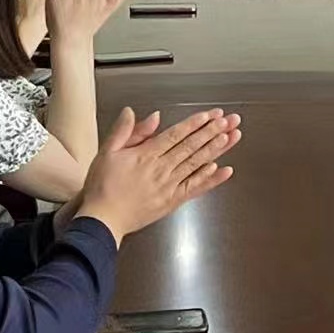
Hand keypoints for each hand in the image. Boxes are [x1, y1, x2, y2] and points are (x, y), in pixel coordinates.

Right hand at [77, 107, 240, 242]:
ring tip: (232, 136)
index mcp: (146, 155)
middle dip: (212, 131)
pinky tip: (224, 170)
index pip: (175, 135)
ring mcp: (169, 186)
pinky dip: (211, 180)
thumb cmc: (102, 185)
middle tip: (230, 120)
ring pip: (197, 164)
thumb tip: (138, 112)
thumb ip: (125, 131)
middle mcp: (161, 169)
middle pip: (191, 147)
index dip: (194, 124)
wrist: (102, 220)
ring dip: (216, 150)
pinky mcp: (172, 202)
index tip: (211, 115)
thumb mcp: (106, 152)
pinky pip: (195, 188)